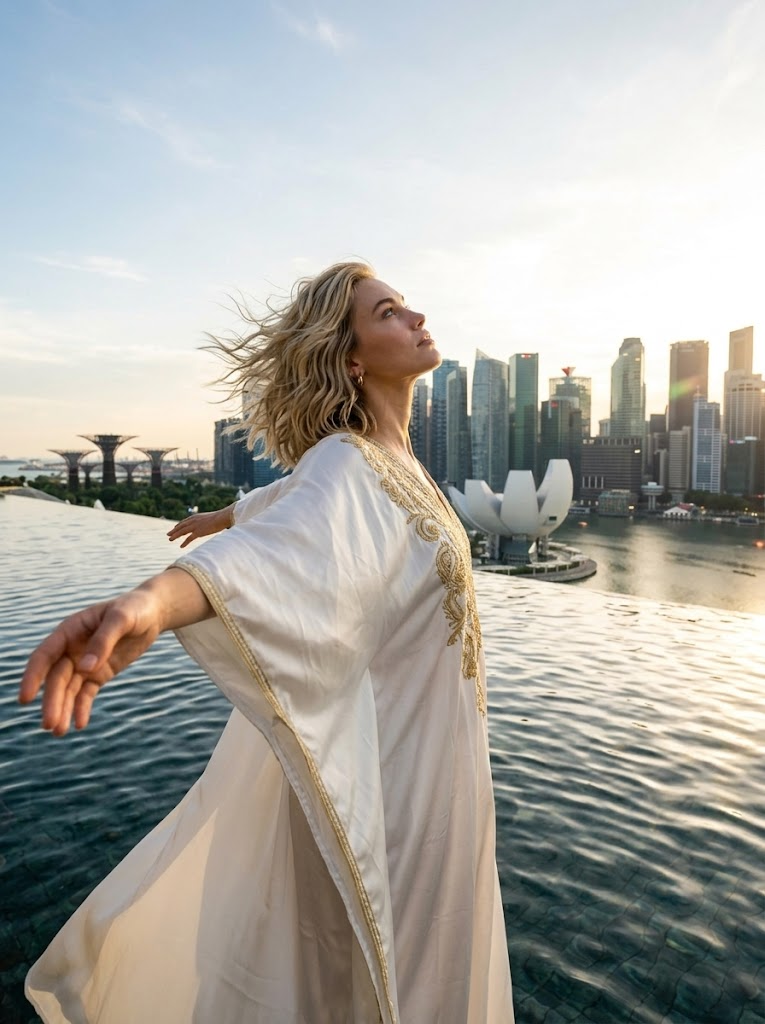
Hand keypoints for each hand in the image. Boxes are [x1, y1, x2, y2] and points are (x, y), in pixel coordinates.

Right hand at [18, 589, 163, 735]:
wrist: (152, 613)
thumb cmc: (134, 608)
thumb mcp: (122, 618)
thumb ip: (103, 640)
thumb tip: (85, 668)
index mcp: (69, 630)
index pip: (45, 655)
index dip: (33, 676)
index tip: (25, 698)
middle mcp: (72, 649)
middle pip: (56, 678)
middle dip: (52, 701)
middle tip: (50, 725)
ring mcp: (85, 663)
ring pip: (69, 689)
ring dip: (63, 709)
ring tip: (59, 732)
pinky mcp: (99, 674)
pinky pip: (86, 693)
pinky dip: (82, 708)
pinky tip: (80, 724)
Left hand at [167, 506, 232, 547]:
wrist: (222, 517)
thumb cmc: (220, 518)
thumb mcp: (211, 518)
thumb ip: (207, 521)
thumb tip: (210, 523)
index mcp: (196, 517)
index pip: (185, 521)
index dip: (179, 525)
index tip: (175, 527)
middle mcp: (193, 521)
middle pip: (181, 526)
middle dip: (174, 530)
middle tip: (168, 534)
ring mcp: (195, 526)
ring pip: (182, 532)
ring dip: (175, 536)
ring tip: (170, 539)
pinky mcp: (198, 532)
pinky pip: (189, 538)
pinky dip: (184, 542)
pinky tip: (181, 546)